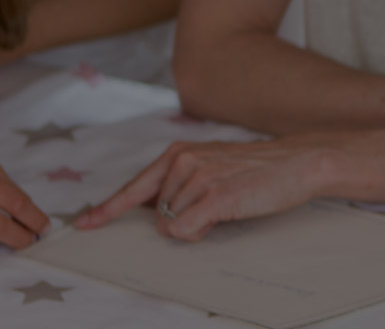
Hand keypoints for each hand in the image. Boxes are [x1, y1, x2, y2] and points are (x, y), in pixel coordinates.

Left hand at [76, 136, 335, 240]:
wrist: (299, 161)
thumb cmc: (259, 168)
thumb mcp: (213, 165)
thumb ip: (181, 182)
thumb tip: (156, 212)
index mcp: (179, 152)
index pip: (136, 186)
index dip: (108, 209)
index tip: (85, 224)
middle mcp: (183, 161)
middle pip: (158, 213)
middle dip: (180, 219)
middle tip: (217, 205)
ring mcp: (198, 178)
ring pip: (172, 224)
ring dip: (196, 225)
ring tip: (229, 204)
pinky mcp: (215, 197)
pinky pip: (185, 230)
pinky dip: (197, 233)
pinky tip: (221, 217)